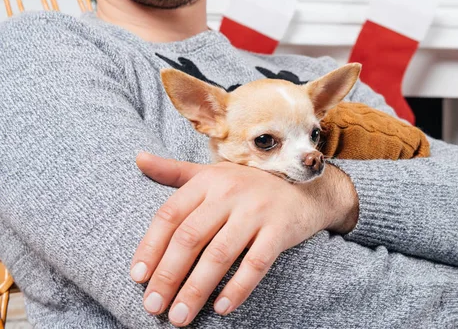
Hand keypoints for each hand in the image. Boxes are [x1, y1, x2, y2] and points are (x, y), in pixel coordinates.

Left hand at [131, 152, 357, 326]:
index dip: (150, 247)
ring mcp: (257, 211)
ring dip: (196, 289)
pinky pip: (256, 263)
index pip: (170, 215)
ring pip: (219, 255)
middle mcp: (230, 193)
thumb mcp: (213, 172)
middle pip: (190, 237)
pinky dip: (238, 288)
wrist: (306, 187)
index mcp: (208, 180)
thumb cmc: (250, 184)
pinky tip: (221, 308)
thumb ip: (175, 171)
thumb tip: (139, 158)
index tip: (138, 277)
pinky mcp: (280, 230)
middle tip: (154, 306)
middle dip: (168, 276)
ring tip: (181, 316)